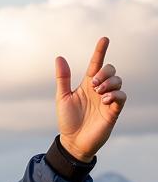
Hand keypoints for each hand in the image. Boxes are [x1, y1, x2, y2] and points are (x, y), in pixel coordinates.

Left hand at [55, 37, 125, 161]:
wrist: (73, 141)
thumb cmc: (67, 120)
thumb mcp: (62, 98)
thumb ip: (62, 78)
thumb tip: (59, 58)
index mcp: (87, 84)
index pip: (96, 64)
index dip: (100, 51)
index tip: (104, 39)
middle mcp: (99, 89)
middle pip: (110, 69)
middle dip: (104, 72)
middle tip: (93, 83)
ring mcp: (107, 99)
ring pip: (118, 80)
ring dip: (109, 82)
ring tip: (98, 92)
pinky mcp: (113, 111)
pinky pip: (121, 96)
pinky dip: (115, 94)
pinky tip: (105, 99)